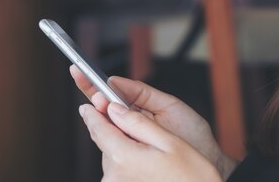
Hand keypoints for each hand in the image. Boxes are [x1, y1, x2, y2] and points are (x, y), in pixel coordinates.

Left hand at [80, 102, 221, 181]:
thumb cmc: (191, 174)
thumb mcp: (169, 141)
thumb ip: (138, 122)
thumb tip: (114, 108)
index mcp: (124, 157)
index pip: (99, 128)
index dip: (93, 113)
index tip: (87, 104)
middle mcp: (114, 175)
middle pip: (106, 142)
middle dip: (115, 129)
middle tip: (133, 121)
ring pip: (113, 156)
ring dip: (124, 146)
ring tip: (152, 149)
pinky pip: (119, 170)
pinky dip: (128, 161)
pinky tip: (149, 162)